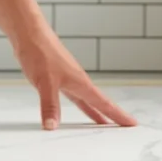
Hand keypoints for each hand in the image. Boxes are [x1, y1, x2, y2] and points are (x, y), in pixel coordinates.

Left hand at [13, 25, 136, 129]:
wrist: (29, 33)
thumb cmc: (40, 52)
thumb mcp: (45, 83)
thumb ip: (50, 106)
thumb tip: (52, 126)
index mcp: (80, 83)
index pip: (104, 104)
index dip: (118, 115)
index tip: (133, 124)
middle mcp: (78, 81)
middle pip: (100, 102)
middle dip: (112, 115)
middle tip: (125, 126)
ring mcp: (69, 79)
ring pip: (87, 100)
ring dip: (96, 112)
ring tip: (104, 124)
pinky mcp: (58, 77)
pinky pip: (75, 96)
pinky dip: (81, 104)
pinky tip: (80, 106)